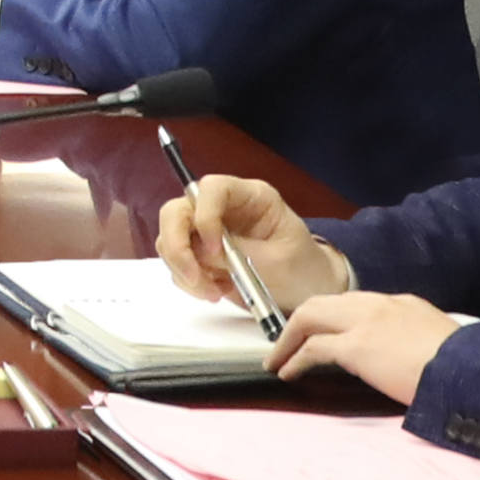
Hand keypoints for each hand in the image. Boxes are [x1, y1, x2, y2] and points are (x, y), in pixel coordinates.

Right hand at [155, 174, 353, 312]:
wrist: (308, 290)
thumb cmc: (303, 268)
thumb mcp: (278, 261)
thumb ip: (239, 254)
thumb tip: (202, 255)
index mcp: (250, 196)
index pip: (211, 189)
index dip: (205, 216)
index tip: (215, 251)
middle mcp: (222, 207)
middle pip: (177, 212)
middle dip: (178, 247)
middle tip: (195, 278)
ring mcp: (207, 229)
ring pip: (170, 239)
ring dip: (184, 269)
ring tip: (214, 291)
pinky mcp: (200, 253)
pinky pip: (177, 262)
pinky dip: (189, 281)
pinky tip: (216, 290)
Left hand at [273, 291, 465, 402]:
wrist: (472, 371)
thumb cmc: (465, 366)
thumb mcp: (440, 342)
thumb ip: (416, 341)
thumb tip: (406, 358)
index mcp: (402, 303)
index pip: (354, 303)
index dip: (331, 318)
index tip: (319, 331)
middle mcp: (379, 304)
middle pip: (324, 303)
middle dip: (300, 320)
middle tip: (286, 341)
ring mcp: (365, 322)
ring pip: (310, 317)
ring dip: (289, 338)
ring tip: (277, 358)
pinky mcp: (357, 346)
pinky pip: (313, 348)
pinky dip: (295, 358)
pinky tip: (288, 371)